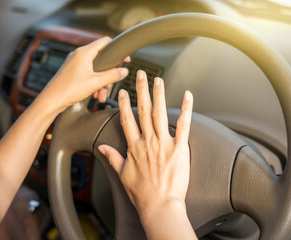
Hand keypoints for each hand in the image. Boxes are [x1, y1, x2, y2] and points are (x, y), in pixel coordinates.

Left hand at [39, 37, 129, 112]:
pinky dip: (95, 84)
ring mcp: (75, 64)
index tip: (125, 59)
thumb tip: (124, 71)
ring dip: (102, 82)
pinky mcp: (73, 73)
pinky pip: (89, 75)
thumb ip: (112, 75)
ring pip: (96, 70)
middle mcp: (79, 56)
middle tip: (112, 83)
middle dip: (109, 73)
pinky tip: (96, 95)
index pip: (105, 42)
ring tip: (102, 95)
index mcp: (84, 52)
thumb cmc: (68, 89)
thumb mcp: (96, 82)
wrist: (52, 101)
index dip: (117, 50)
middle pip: (102, 59)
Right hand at [98, 70, 193, 235]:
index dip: (125, 104)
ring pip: (159, 113)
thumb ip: (112, 157)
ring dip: (159, 95)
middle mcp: (148, 141)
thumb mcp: (122, 174)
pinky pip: (183, 125)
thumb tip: (102, 147)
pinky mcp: (179, 148)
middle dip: (142, 90)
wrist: (159, 206)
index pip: (127, 120)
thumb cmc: (141, 193)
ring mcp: (164, 144)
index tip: (124, 91)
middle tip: (141, 74)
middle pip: (143, 111)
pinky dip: (186, 109)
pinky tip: (188, 95)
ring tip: (158, 80)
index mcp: (134, 147)